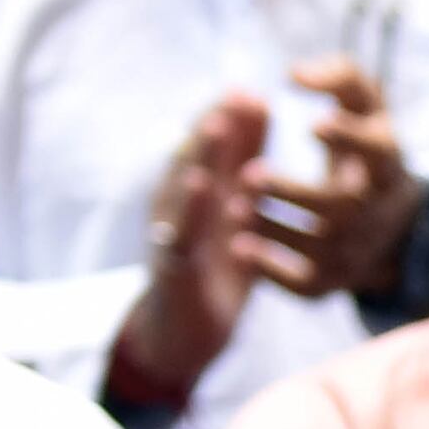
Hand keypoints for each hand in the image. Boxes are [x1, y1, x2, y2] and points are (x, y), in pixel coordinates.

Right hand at [109, 96, 274, 405]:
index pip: (213, 151)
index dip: (230, 121)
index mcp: (197, 194)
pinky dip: (190, 209)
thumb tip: (256, 108)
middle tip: (239, 96)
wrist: (185, 334)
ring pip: (183, 188)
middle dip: (216, 126)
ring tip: (218, 128)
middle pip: (196, 158)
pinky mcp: (172, 264)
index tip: (252, 94)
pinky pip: (180, 233)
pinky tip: (203, 186)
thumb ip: (246, 169)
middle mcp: (178, 206)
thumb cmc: (213, 269)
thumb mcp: (235, 216)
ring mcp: (171, 233)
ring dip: (200, 157)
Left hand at [241, 60, 425, 302]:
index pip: (376, 152)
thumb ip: (338, 76)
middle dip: (294, 193)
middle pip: (342, 208)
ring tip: (234, 208)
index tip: (313, 124)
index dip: (348, 140)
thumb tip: (292, 75)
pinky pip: (307, 286)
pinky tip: (240, 247)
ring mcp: (358, 249)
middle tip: (249, 173)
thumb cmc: (365, 144)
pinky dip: (274, 272)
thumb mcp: (365, 103)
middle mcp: (377, 211)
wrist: (393, 218)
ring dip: (275, 229)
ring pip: (319, 247)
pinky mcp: (336, 279)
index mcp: (385, 162)